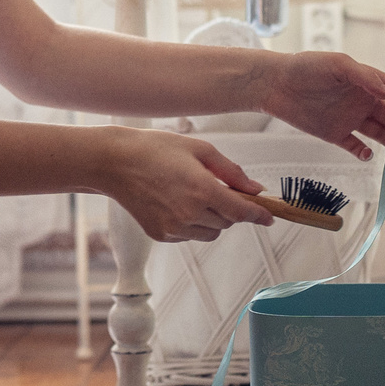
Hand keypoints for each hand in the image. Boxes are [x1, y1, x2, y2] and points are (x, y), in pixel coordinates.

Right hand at [98, 128, 274, 243]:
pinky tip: (176, 202)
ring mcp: (174, 227)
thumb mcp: (199, 149)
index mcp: (202, 190)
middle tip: (216, 188)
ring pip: (211, 232)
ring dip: (213, 218)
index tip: (269, 218)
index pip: (242, 211)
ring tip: (193, 194)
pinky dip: (192, 224)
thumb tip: (255, 190)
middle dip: (230, 209)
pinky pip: (190, 235)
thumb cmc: (155, 149)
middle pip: (228, 222)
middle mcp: (189, 213)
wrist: (115, 163)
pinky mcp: (161, 235)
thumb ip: (231, 172)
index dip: (259, 215)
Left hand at [258, 51, 384, 159]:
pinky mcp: (334, 133)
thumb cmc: (305, 67)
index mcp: (367, 81)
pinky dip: (363, 152)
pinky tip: (367, 154)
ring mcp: (349, 118)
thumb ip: (365, 77)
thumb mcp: (338, 65)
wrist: (274, 84)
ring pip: (379, 133)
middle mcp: (362, 100)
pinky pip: (355, 146)